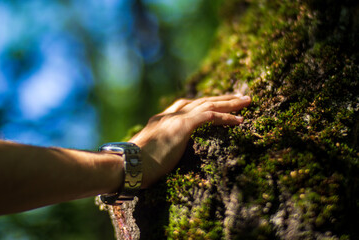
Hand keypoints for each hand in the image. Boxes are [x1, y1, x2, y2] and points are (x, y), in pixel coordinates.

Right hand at [129, 95, 250, 187]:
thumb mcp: (151, 152)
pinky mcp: (182, 125)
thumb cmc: (136, 165)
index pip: (185, 105)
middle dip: (221, 98)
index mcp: (160, 119)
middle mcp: (169, 114)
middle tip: (238, 96)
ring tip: (246, 101)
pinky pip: (210, 116)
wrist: (128, 164)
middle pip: (200, 101)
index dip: (202, 103)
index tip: (215, 103)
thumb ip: (161, 148)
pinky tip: (240, 119)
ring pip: (208, 104)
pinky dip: (226, 116)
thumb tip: (166, 157)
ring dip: (229, 102)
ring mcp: (176, 118)